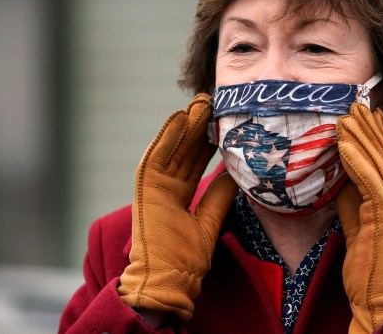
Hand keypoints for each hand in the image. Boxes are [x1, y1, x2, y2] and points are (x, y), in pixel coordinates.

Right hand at [117, 94, 237, 320]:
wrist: (169, 280)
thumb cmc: (187, 258)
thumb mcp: (210, 220)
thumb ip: (219, 195)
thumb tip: (236, 173)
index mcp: (178, 195)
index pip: (195, 161)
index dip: (208, 141)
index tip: (221, 121)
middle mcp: (166, 187)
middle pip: (184, 151)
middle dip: (198, 128)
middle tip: (212, 103)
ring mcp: (155, 187)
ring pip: (172, 149)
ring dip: (185, 126)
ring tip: (200, 103)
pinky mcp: (146, 189)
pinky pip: (157, 157)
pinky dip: (167, 137)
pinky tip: (179, 117)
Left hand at [335, 103, 382, 332]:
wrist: (378, 293)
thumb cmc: (366, 258)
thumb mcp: (356, 216)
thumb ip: (353, 192)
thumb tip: (340, 168)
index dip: (377, 134)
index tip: (365, 112)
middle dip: (371, 128)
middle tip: (356, 104)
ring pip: (379, 164)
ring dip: (362, 138)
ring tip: (347, 116)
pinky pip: (371, 184)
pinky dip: (358, 162)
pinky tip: (345, 144)